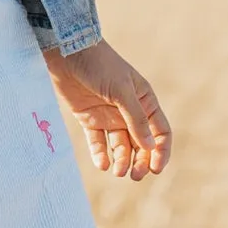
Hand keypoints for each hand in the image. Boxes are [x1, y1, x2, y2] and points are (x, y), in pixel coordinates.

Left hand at [44, 39, 171, 180]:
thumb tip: (149, 148)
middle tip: (133, 176)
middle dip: (140, 161)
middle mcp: (129, 110)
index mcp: (144, 100)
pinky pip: (98, 142)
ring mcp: (109, 115)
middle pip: (141, 143)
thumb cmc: (99, 65)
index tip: (155, 169)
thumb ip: (135, 119)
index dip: (161, 151)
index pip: (159, 131)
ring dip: (121, 160)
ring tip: (117, 171)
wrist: (67, 51)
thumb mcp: (121, 90)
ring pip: (120, 146)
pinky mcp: (90, 119)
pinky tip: (102, 164)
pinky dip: (101, 155)